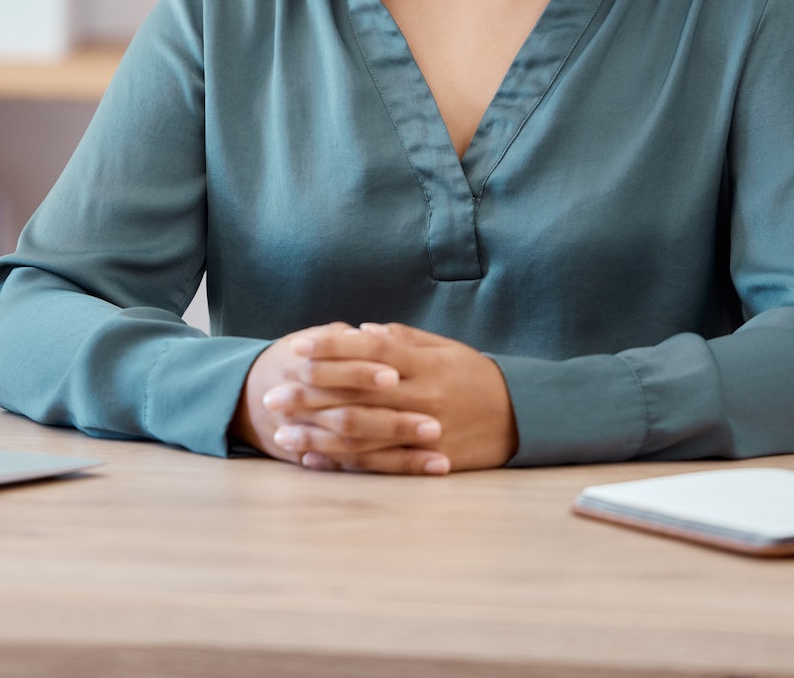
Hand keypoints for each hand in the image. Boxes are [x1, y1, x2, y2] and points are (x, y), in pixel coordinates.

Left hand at [269, 323, 516, 472]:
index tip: (296, 348)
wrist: (522, 418)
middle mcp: (419, 397)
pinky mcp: (424, 460)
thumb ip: (402, 340)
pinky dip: (342, 462)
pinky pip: (377, 464)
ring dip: (315, 433)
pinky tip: (313, 458)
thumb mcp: (444, 349)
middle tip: (271, 394)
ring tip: (279, 432)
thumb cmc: (476, 377)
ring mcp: (421, 432)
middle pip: (355, 394)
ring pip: (360, 433)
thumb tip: (360, 330)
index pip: (368, 351)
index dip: (330, 348)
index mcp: (422, 364)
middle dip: (309, 394)